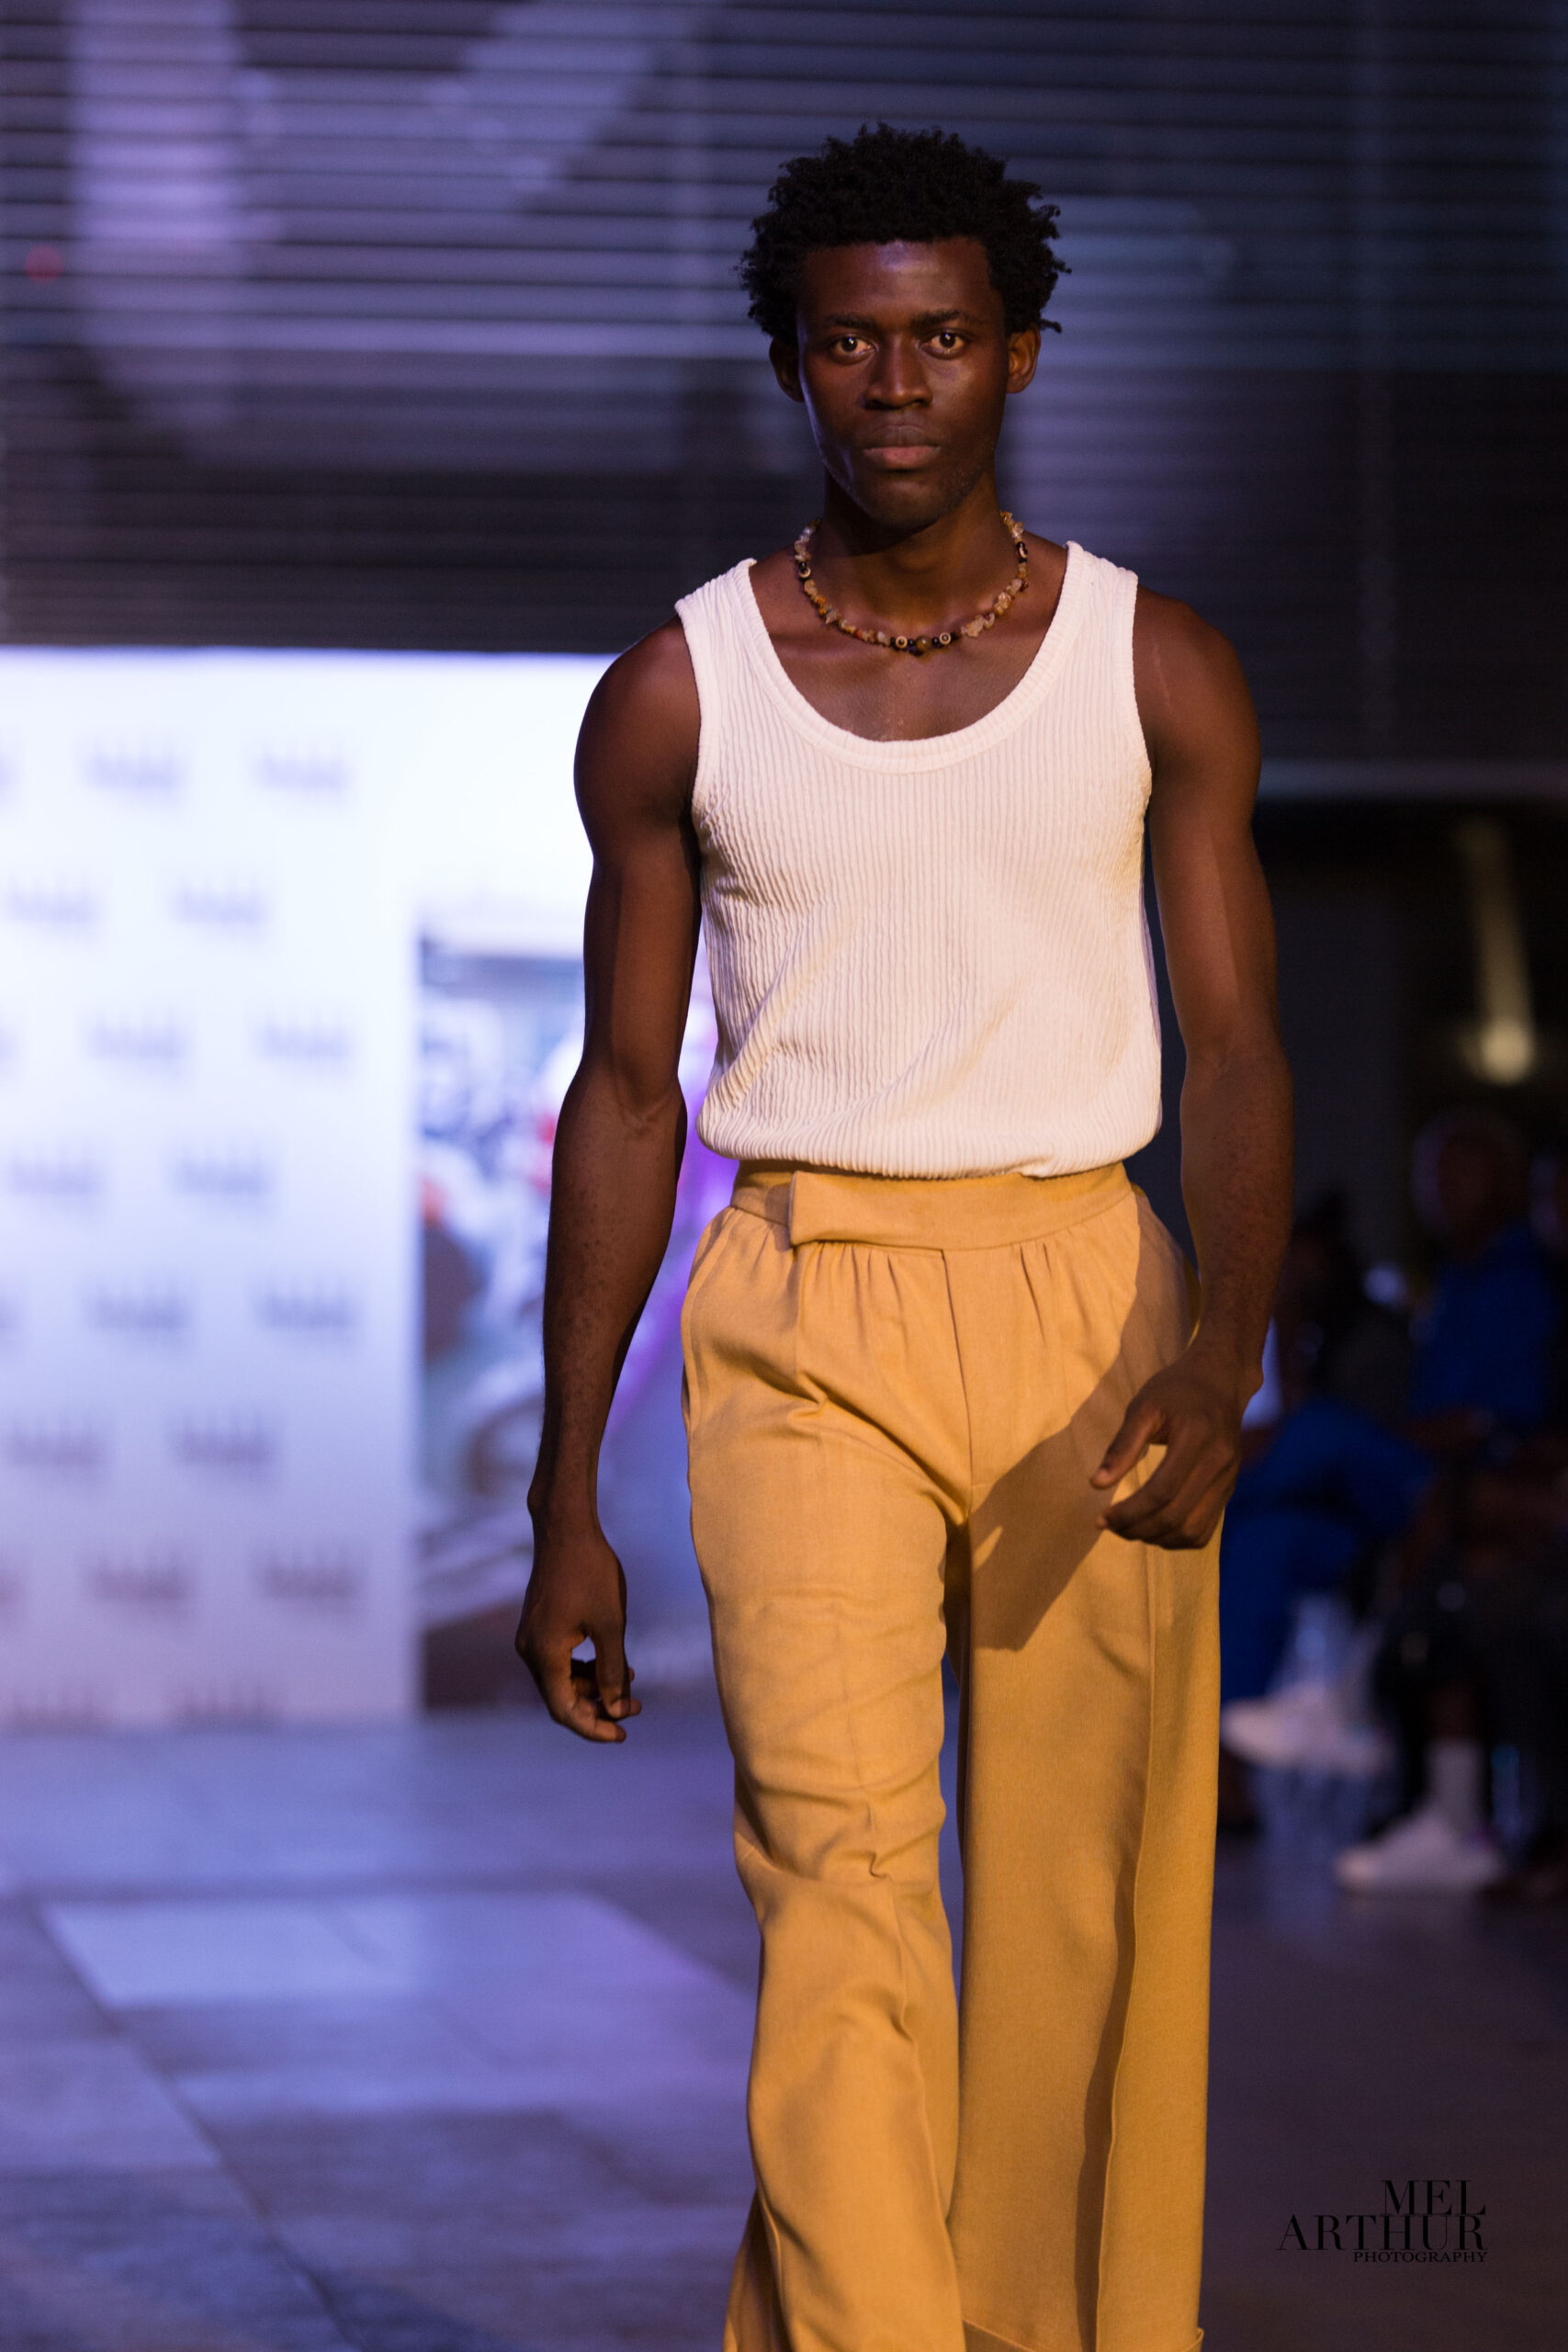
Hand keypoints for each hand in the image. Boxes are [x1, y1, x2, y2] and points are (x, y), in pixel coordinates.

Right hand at [515, 1513, 640, 1741]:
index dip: (593, 1728)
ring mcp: (530, 1637)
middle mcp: (529, 1651)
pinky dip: (583, 1667)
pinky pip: (558, 1660)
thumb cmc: (591, 1572)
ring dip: (592, 1687)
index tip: (623, 1734)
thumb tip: (617, 1709)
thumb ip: (613, 1670)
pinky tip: (611, 1661)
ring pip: (560, 1680)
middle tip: (635, 1708)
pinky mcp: (538, 1625)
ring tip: (630, 1682)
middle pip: (561, 1698)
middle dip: (598, 1707)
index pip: (564, 1710)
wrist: (565, 1528)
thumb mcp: (611, 1624)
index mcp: (544, 1655)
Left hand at [1089, 1343, 1246, 1549]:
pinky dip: (1177, 1539)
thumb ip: (1122, 1446)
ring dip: (1156, 1538)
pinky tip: (1153, 1529)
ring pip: (1193, 1531)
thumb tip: (1096, 1484)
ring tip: (1128, 1529)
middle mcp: (1219, 1462)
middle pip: (1176, 1515)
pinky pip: (1205, 1529)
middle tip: (1109, 1526)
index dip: (1129, 1512)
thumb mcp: (1143, 1407)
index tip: (1101, 1518)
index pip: (1162, 1491)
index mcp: (1197, 1438)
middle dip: (1137, 1528)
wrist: (1219, 1381)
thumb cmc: (1175, 1390)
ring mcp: (1229, 1479)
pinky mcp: (1229, 1488)